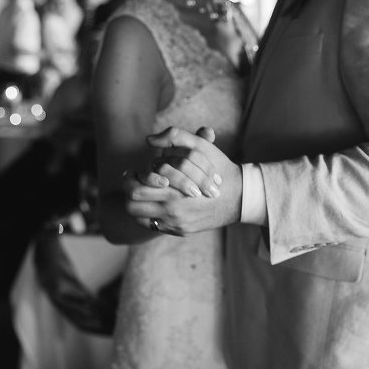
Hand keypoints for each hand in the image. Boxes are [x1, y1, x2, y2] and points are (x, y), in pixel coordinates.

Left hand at [122, 126, 242, 234]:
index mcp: (174, 191)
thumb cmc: (219, 168)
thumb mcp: (200, 148)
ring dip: (136, 204)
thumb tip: (149, 139)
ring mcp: (176, 224)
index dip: (130, 178)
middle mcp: (173, 211)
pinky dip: (148, 215)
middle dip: (129, 191)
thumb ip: (175, 137)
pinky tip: (154, 203)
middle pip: (132, 205)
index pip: (136, 189)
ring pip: (139, 217)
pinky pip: (153, 226)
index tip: (131, 172)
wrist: (240, 197)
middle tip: (132, 182)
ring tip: (141, 192)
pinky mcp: (181, 231)